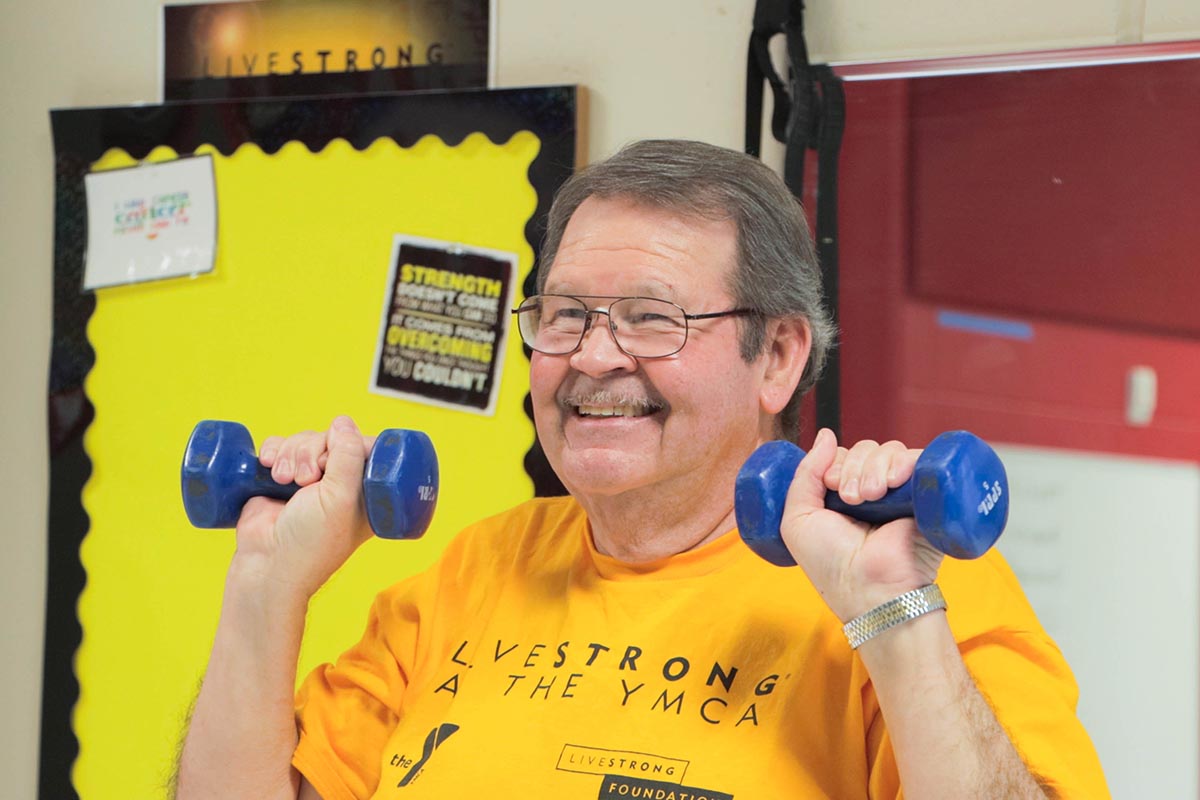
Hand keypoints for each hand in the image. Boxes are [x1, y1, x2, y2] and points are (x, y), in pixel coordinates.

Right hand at [231, 415, 376, 600]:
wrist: (266, 564)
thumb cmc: (311, 541)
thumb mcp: (341, 498)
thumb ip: (348, 456)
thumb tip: (343, 422)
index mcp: (366, 491)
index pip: (366, 447)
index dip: (349, 444)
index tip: (333, 463)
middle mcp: (339, 484)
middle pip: (331, 438)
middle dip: (313, 451)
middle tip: (306, 480)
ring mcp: (309, 480)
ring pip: (303, 440)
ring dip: (290, 453)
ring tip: (283, 480)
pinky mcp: (280, 478)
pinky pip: (278, 446)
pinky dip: (272, 450)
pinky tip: (268, 467)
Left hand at [778, 429, 943, 621]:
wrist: (870, 589)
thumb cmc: (831, 563)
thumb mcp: (798, 519)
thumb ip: (805, 474)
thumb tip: (826, 435)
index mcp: (844, 495)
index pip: (842, 456)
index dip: (835, 463)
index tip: (832, 486)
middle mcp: (874, 491)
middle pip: (865, 449)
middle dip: (853, 467)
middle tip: (851, 498)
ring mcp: (902, 492)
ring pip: (889, 450)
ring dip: (873, 468)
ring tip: (870, 498)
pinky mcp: (926, 494)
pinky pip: (919, 458)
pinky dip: (903, 462)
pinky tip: (892, 482)